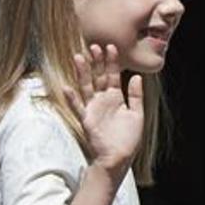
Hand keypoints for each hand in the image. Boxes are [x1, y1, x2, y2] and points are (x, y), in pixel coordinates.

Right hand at [63, 43, 142, 177]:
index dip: (112, 62)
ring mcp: (93, 108)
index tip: (111, 47)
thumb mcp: (137, 115)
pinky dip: (72, 98)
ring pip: (86, 86)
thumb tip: (137, 77)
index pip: (113, 75)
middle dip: (97, 62)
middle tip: (95, 46)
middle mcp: (103, 100)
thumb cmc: (128, 139)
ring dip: (82, 73)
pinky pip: (78, 107)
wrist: (119, 158)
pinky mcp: (87, 119)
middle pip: (98, 77)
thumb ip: (136, 96)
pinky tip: (66, 87)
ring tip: (78, 57)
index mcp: (116, 98)